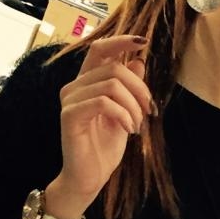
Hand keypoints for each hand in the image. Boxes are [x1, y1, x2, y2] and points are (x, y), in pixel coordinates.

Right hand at [55, 35, 154, 207]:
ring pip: (111, 85)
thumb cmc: (104, 147)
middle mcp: (75, 86)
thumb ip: (129, 88)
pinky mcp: (69, 115)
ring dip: (133, 105)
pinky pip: (103, 102)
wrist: (89, 178)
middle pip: (114, 68)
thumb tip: (138, 60)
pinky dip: (123, 115)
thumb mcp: (125, 113)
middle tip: (150, 111)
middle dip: (140, 88)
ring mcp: (70, 99)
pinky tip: (129, 130)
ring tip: (137, 124)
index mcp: (87, 82)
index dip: (121, 41)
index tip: (144, 42)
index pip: (100, 49)